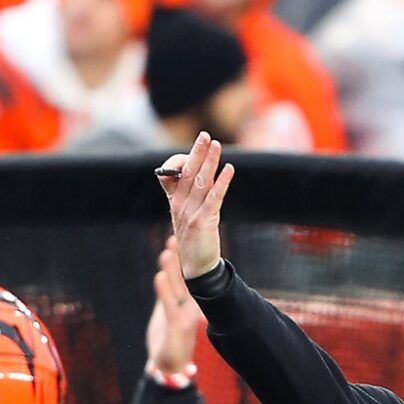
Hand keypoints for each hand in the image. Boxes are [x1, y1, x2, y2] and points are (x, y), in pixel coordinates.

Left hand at [150, 236, 203, 375]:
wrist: (170, 364)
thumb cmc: (169, 336)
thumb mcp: (170, 309)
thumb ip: (170, 289)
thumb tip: (170, 270)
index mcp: (188, 300)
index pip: (185, 273)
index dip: (181, 255)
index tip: (178, 234)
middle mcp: (189, 304)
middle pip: (183, 276)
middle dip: (179, 256)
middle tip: (176, 234)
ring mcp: (184, 315)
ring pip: (177, 287)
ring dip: (172, 268)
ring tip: (169, 250)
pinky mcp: (176, 327)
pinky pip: (169, 305)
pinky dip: (164, 290)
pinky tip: (159, 276)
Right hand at [159, 131, 235, 278]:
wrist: (197, 268)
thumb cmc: (195, 241)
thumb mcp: (187, 216)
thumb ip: (190, 197)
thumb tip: (200, 176)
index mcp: (173, 202)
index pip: (173, 175)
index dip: (184, 160)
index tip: (199, 147)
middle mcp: (179, 205)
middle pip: (187, 173)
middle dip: (197, 152)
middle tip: (205, 135)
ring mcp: (190, 213)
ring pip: (200, 181)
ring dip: (209, 161)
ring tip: (217, 145)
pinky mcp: (203, 221)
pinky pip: (214, 197)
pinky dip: (222, 182)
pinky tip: (229, 170)